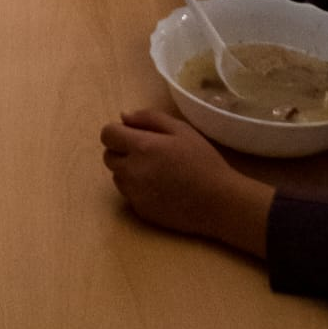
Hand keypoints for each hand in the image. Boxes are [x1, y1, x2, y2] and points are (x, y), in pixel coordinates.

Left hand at [101, 108, 270, 252]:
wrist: (219, 202)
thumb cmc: (202, 160)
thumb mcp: (180, 129)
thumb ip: (148, 118)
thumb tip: (123, 117)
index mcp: (141, 147)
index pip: (107, 134)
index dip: (118, 131)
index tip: (133, 134)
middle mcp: (132, 172)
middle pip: (108, 156)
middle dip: (121, 150)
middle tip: (147, 152)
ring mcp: (135, 194)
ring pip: (117, 176)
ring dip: (128, 170)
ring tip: (155, 170)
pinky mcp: (141, 212)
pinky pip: (128, 194)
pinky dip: (137, 188)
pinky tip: (160, 187)